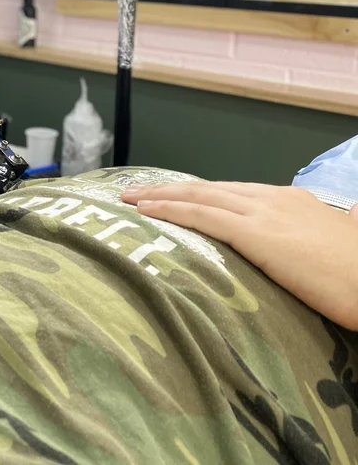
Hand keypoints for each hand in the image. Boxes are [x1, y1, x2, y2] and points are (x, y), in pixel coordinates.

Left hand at [122, 181, 357, 329]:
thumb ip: (310, 238)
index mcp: (288, 201)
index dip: (196, 194)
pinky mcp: (258, 234)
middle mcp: (272, 199)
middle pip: (207, 190)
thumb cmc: (357, 275)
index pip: (230, 193)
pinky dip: (171, 211)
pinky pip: (203, 217)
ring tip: (130, 199)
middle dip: (167, 190)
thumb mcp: (331, 247)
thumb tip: (310, 239)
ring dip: (159, 197)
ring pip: (199, 197)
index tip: (169, 197)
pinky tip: (147, 213)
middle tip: (134, 192)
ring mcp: (264, 213)